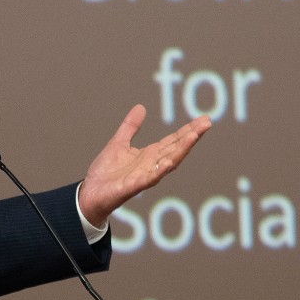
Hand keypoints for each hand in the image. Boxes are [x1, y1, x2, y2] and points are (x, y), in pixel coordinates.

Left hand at [78, 104, 211, 226]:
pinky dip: (160, 169)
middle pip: (176, 148)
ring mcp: (146, 175)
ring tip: (195, 136)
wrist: (91, 192)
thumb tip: (141, 107)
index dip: (188, 130)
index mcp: (149, 154)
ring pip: (169, 161)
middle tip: (207, 122)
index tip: (203, 119)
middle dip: (192, 136)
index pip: (173, 140)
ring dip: (182, 149)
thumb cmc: (106, 172)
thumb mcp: (119, 143)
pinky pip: (151, 177)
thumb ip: (130, 127)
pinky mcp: (135, 185)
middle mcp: (152, 165)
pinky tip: (169, 161)